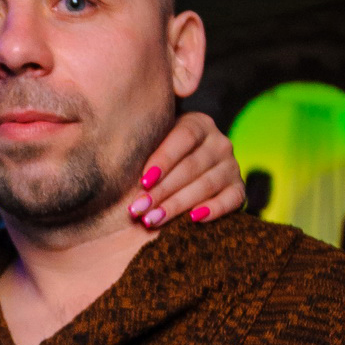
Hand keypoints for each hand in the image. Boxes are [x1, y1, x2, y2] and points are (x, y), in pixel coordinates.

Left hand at [127, 111, 243, 228]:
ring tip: (152, 220)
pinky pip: (230, 200)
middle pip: (191, 166)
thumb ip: (141, 138)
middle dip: (162, 190)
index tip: (142, 182)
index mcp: (199, 124)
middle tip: (138, 209)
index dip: (163, 160)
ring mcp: (232, 166)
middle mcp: (219, 142)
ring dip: (177, 205)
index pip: (183, 138)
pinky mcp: (239, 189)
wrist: (186, 173)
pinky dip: (213, 210)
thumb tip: (105, 134)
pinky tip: (192, 220)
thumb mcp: (152, 141)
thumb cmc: (158, 157)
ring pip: (206, 185)